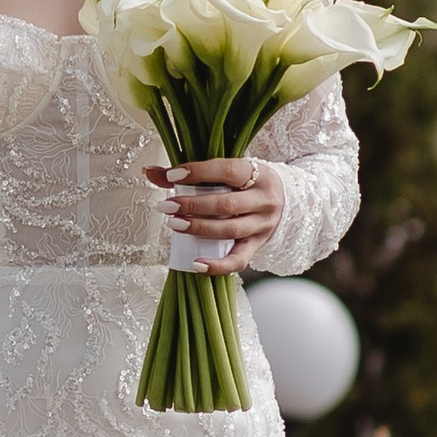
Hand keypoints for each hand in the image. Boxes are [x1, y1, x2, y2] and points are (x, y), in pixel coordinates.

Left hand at [146, 156, 281, 272]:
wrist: (285, 201)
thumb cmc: (247, 183)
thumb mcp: (228, 172)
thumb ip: (191, 173)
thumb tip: (150, 172)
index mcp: (257, 174)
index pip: (226, 171)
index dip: (198, 172)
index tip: (172, 176)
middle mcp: (263, 200)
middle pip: (226, 204)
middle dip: (192, 205)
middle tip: (166, 206)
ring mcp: (262, 225)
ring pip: (230, 230)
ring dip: (199, 228)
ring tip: (174, 225)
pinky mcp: (257, 246)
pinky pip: (238, 261)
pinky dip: (217, 265)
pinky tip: (196, 264)